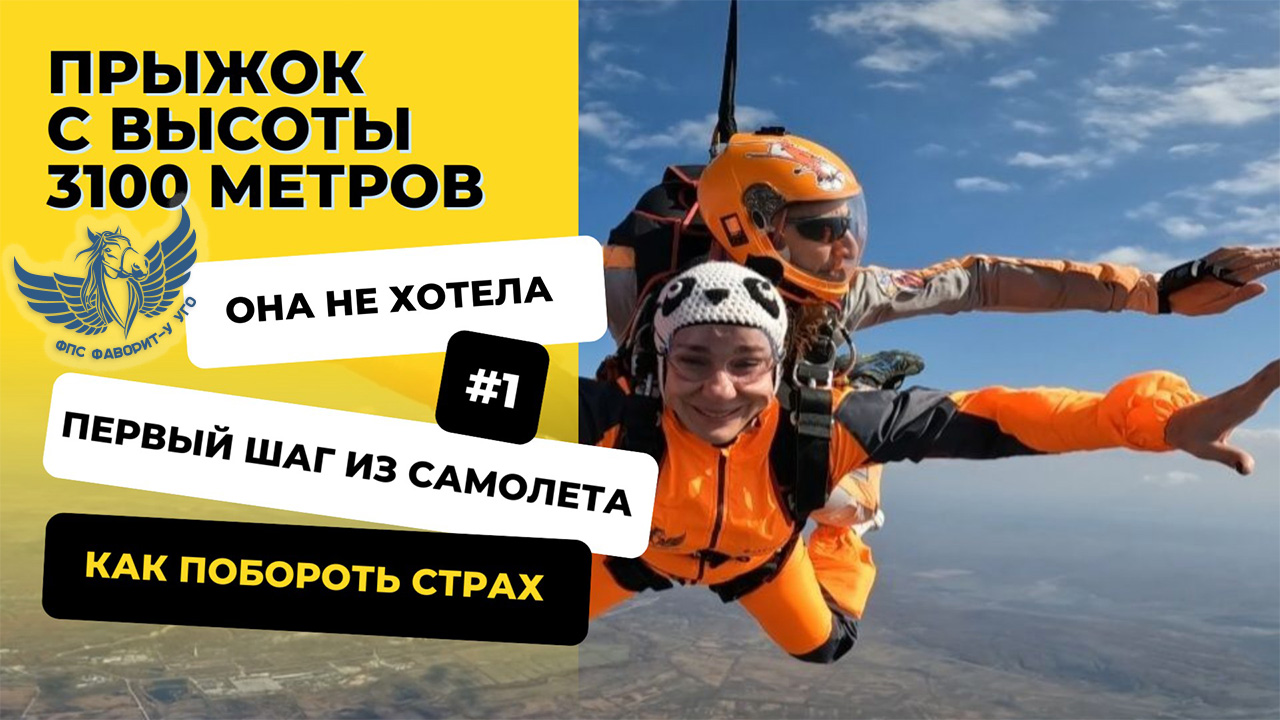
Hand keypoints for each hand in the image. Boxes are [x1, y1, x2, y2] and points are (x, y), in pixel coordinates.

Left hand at [1165, 359, 1279, 473]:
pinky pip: (1266, 379)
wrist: (1173, 423)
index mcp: (1237, 405)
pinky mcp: (1244, 394)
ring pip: (1271, 373)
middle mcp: (1243, 394)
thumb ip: (1229, 457)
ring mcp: (1244, 392)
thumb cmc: (1191, 437)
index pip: (1264, 385)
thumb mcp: (1208, 450)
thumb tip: (1247, 469)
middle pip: (1272, 374)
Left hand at [1167, 246, 1279, 315]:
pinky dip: (1248, 249)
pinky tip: (1255, 250)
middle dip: (1274, 254)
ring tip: (1278, 251)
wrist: (1165, 291)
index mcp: (1229, 278)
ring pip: (1246, 252)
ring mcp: (1218, 259)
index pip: (1258, 268)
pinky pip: (1234, 250)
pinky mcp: (1211, 256)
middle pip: (1256, 257)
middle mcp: (1225, 265)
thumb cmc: (1190, 303)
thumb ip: (1240, 296)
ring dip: (1263, 250)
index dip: (1275, 263)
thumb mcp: (1216, 306)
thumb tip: (1262, 286)